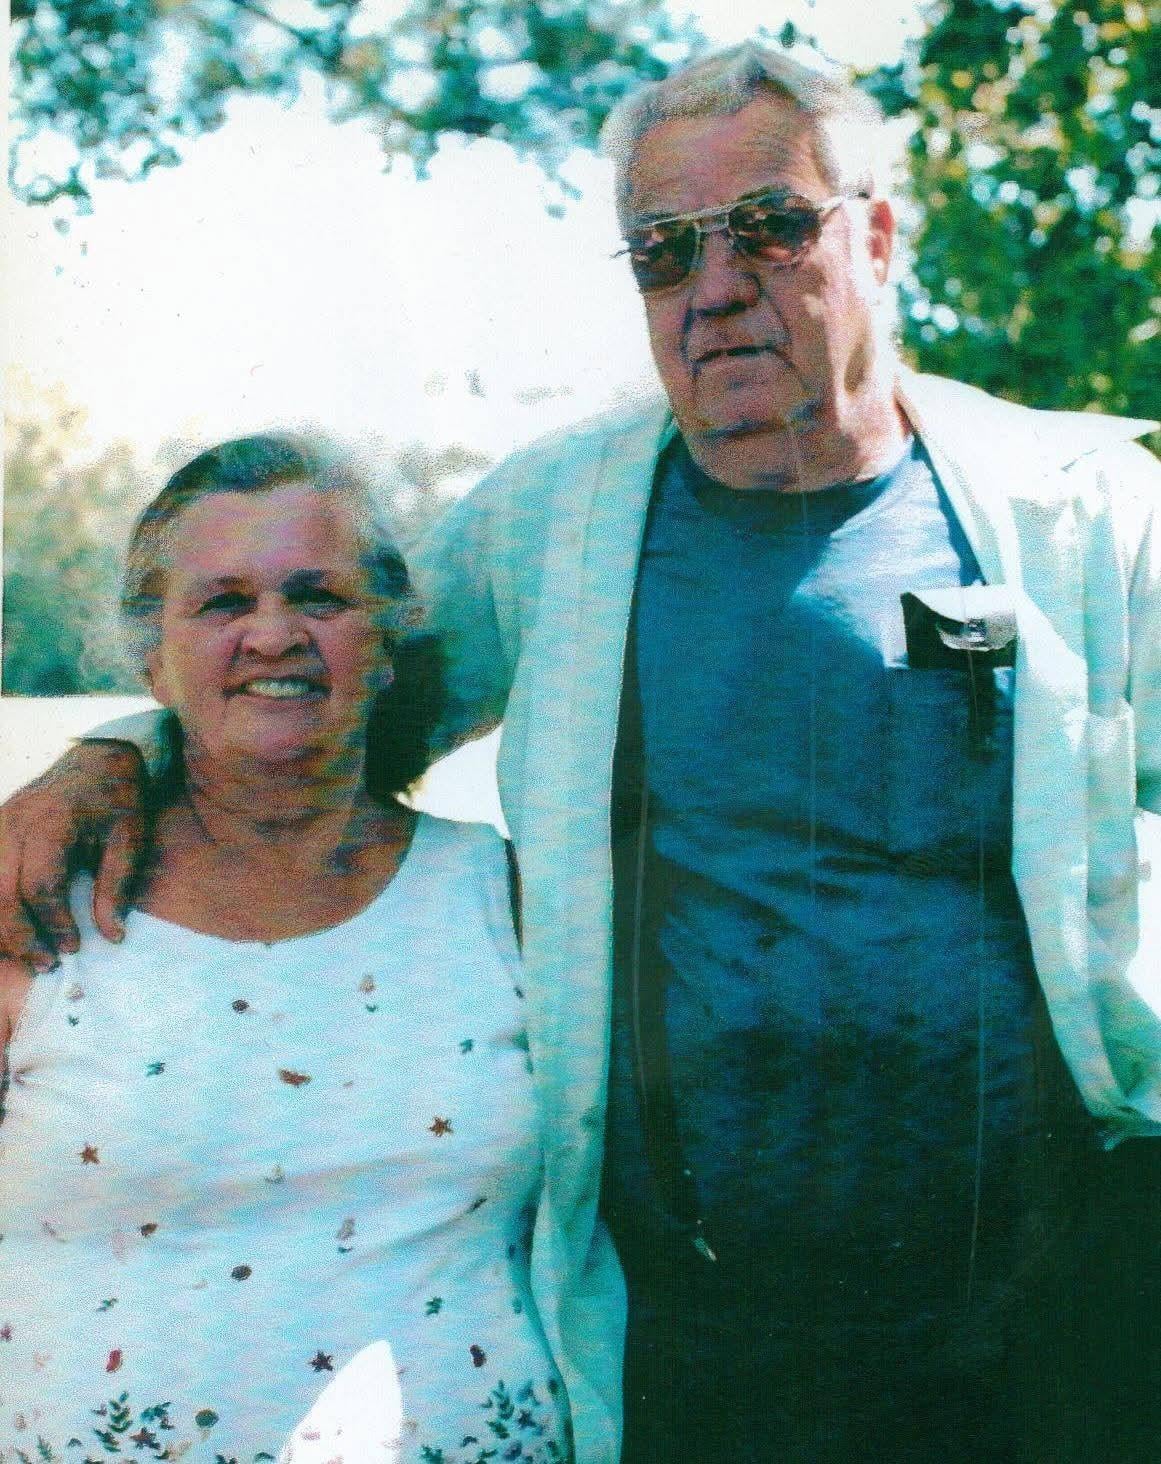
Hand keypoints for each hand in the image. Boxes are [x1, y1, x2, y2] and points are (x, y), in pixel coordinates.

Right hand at [0, 740, 147, 968]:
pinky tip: (9, 931)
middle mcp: (15, 823)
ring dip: (0, 926)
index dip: (53, 922)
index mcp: (53, 823)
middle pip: (2, 891)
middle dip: (20, 935)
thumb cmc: (118, 798)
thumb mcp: (130, 837)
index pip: (41, 885)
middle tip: (46, 964)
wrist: (98, 754)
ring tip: (26, 954)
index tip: (71, 949)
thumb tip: (112, 937)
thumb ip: (116, 887)